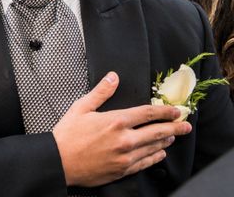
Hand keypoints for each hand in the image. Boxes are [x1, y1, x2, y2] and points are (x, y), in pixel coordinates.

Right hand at [53, 72, 191, 187]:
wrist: (60, 161)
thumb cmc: (67, 135)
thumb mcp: (81, 107)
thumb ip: (101, 92)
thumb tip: (113, 77)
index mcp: (115, 121)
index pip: (148, 113)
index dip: (164, 111)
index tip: (174, 110)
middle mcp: (124, 139)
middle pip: (157, 131)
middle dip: (175, 127)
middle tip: (185, 125)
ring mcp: (125, 156)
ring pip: (153, 147)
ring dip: (166, 141)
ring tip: (173, 136)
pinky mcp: (122, 169)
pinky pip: (145, 163)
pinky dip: (155, 157)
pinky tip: (159, 153)